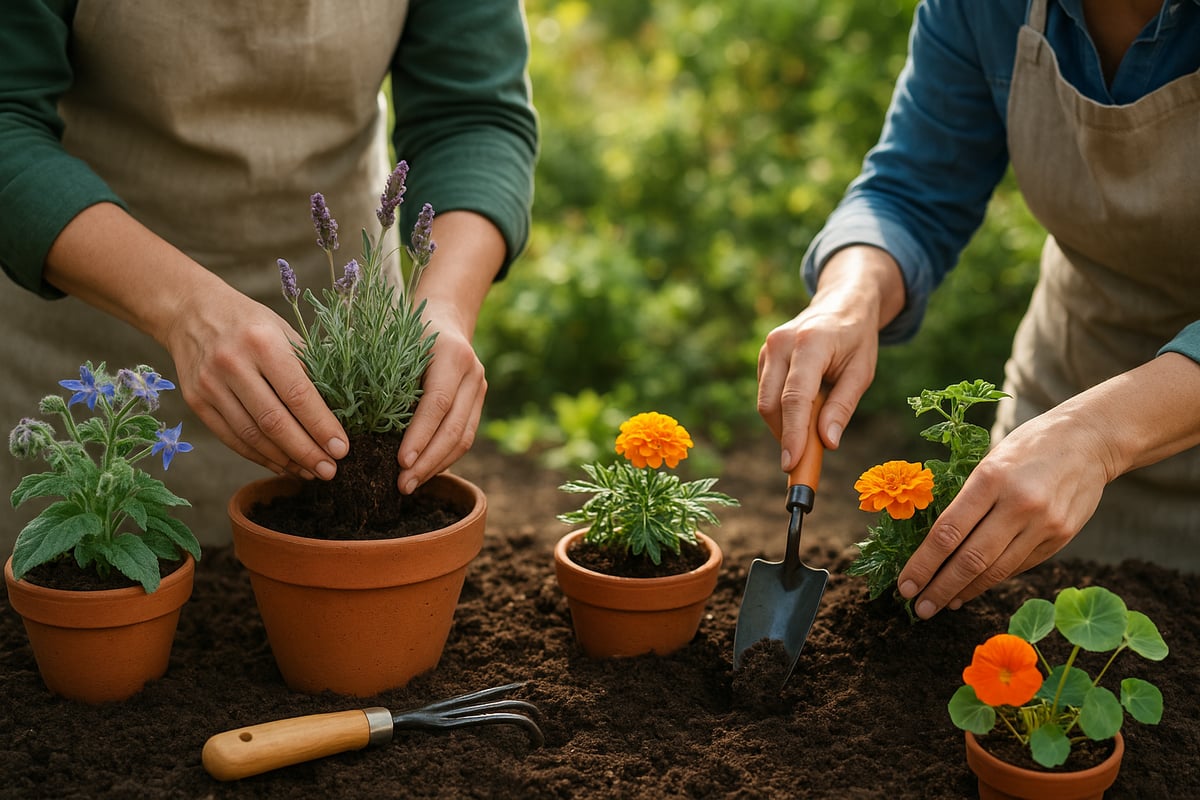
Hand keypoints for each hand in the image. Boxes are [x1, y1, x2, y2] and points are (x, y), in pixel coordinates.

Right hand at [163, 286, 349, 479]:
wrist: (191, 311)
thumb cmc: (250, 322)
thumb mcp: (283, 331)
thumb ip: (307, 366)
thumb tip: (338, 410)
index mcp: (262, 342)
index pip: (298, 394)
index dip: (322, 426)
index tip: (342, 449)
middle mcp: (233, 364)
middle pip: (274, 421)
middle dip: (306, 452)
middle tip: (330, 471)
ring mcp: (210, 385)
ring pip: (252, 435)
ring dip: (284, 460)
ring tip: (310, 472)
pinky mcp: (196, 401)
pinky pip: (232, 438)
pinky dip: (259, 456)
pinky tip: (282, 464)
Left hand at [395, 210, 505, 493]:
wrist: (445, 315)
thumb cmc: (405, 328)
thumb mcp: (391, 340)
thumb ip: (376, 370)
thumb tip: (340, 411)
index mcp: (452, 354)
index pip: (437, 403)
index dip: (420, 436)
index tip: (399, 462)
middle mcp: (473, 372)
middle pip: (454, 428)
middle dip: (428, 461)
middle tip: (402, 485)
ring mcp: (479, 388)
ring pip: (464, 438)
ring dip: (437, 466)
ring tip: (410, 485)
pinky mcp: (478, 402)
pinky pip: (464, 437)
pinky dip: (444, 459)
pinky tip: (423, 472)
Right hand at [757, 246, 905, 468]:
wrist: (841, 302)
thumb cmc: (856, 339)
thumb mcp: (861, 372)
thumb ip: (842, 407)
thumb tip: (828, 443)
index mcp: (811, 343)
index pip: (795, 397)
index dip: (792, 434)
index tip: (791, 464)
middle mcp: (781, 343)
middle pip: (771, 404)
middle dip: (785, 435)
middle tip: (805, 459)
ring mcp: (768, 347)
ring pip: (765, 402)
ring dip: (783, 425)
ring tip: (810, 428)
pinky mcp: (763, 355)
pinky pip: (765, 393)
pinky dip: (781, 411)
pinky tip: (802, 410)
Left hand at [896, 413, 1109, 619]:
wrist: (1089, 439)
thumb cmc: (1028, 446)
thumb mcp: (990, 460)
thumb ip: (968, 498)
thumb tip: (937, 543)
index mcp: (991, 478)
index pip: (948, 532)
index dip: (923, 564)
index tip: (904, 584)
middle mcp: (1019, 504)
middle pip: (971, 560)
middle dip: (940, 588)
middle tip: (918, 609)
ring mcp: (1044, 524)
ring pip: (996, 570)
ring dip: (966, 591)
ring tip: (943, 604)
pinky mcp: (1062, 537)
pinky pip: (1019, 565)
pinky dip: (992, 579)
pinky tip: (974, 588)